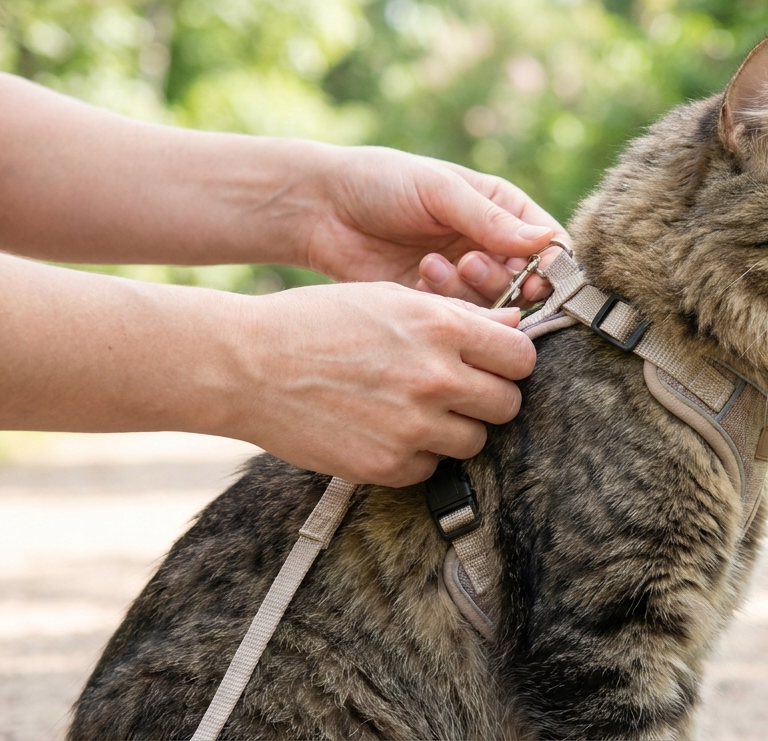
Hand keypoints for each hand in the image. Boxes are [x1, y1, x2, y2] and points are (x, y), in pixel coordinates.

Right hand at [226, 282, 533, 485]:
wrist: (247, 366)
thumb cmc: (316, 323)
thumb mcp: (388, 299)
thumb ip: (456, 317)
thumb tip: (514, 330)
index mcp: (439, 326)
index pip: (521, 357)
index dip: (511, 361)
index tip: (494, 364)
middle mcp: (435, 377)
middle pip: (507, 404)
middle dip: (489, 397)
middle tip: (459, 390)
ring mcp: (414, 426)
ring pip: (476, 440)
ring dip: (456, 428)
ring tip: (417, 410)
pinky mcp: (388, 465)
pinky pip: (433, 467)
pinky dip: (419, 454)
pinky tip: (387, 430)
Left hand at [301, 147, 569, 304]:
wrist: (322, 209)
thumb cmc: (383, 183)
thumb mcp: (440, 191)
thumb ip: (491, 219)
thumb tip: (546, 242)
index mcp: (503, 211)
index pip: (550, 245)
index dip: (549, 267)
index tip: (533, 277)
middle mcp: (491, 247)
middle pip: (527, 284)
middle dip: (503, 282)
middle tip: (469, 264)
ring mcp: (465, 279)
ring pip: (495, 308)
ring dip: (469, 292)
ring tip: (431, 265)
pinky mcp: (436, 305)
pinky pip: (460, 320)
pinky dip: (445, 306)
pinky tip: (416, 278)